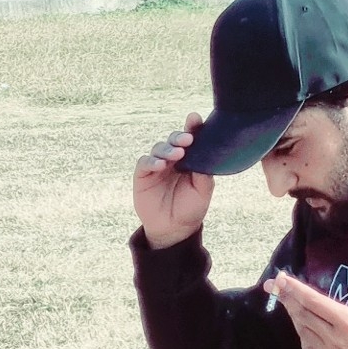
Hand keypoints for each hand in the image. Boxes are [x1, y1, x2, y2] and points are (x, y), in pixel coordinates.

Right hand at [134, 113, 214, 250]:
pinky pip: (145, 163)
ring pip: (159, 148)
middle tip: (188, 140)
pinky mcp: (143, 175)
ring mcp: (157, 166)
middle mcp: (173, 159)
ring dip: (167, 149)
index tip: (195, 119)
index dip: (192, 127)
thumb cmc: (190, 209)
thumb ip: (204, 173)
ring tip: (176, 155)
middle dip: (179, 137)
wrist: (173, 229)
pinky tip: (160, 165)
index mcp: (190, 159)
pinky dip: (151, 161)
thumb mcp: (203, 191)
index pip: (191, 138)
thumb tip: (204, 154)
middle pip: (174, 139)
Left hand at [267, 275, 347, 348]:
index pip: (313, 301)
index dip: (294, 288)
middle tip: (274, 285)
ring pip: (302, 331)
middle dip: (286, 297)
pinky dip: (302, 335)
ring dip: (294, 315)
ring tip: (289, 302)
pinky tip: (304, 327)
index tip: (280, 278)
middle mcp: (333, 338)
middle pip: (302, 314)